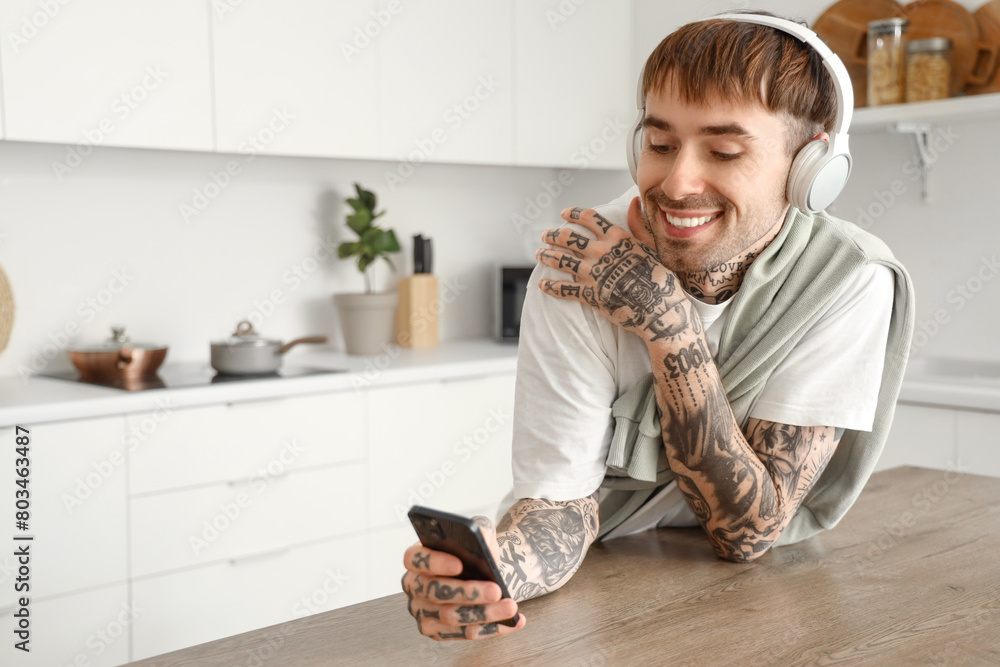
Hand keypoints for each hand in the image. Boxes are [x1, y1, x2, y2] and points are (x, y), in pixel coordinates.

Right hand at [401, 517, 524, 640]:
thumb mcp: (477, 531)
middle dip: (468, 593)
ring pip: (450, 617)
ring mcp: (422, 611)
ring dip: (484, 613)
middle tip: (496, 590)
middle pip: (434, 592)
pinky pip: (464, 633)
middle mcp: (414, 586)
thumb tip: (484, 546)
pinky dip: (491, 628)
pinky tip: (513, 621)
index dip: (434, 562)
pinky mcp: (437, 631)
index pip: (415, 559)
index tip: (459, 564)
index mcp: (416, 557)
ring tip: (510, 607)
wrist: (481, 571)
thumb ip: (478, 531)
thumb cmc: (473, 550)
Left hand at [536, 199, 687, 342]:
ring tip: (540, 254)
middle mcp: (600, 252)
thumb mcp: (651, 245)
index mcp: (616, 238)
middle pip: (568, 238)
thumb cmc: (659, 276)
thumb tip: (633, 201)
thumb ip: (638, 223)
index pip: (588, 218)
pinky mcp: (589, 294)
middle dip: (553, 235)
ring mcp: (593, 273)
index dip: (572, 214)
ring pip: (561, 260)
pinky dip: (551, 287)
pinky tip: (543, 285)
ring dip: (547, 256)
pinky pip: (564, 289)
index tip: (563, 214)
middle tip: (545, 235)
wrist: (660, 307)